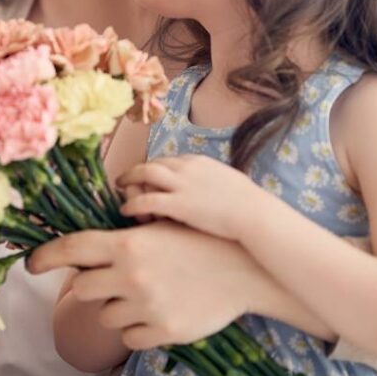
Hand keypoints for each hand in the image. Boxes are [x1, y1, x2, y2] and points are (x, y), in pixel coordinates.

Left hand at [29, 221, 264, 348]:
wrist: (243, 269)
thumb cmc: (197, 240)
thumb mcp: (156, 227)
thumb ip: (120, 238)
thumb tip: (84, 246)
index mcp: (126, 244)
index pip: (71, 249)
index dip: (45, 257)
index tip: (30, 264)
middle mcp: (130, 276)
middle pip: (82, 288)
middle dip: (89, 284)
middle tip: (109, 279)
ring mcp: (146, 306)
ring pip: (104, 316)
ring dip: (114, 307)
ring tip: (142, 294)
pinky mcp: (162, 332)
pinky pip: (128, 338)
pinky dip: (133, 329)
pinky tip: (153, 313)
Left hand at [117, 155, 262, 239]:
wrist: (257, 216)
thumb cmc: (251, 206)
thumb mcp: (230, 183)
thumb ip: (214, 182)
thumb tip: (212, 187)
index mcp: (199, 161)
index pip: (169, 160)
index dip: (156, 169)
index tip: (147, 177)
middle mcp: (186, 167)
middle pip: (153, 163)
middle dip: (136, 170)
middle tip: (123, 178)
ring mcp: (181, 184)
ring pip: (145, 174)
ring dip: (128, 180)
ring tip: (118, 187)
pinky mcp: (178, 204)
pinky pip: (146, 200)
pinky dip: (132, 204)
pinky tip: (125, 211)